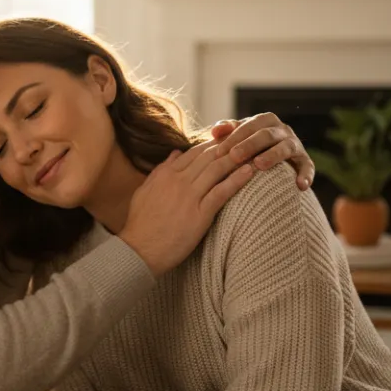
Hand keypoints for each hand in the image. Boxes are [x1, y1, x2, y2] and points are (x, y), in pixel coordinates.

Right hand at [119, 140, 253, 276]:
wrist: (139, 250)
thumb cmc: (140, 224)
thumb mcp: (145, 190)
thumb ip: (160, 170)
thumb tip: (175, 153)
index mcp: (166, 174)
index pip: (194, 152)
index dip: (211, 143)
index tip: (226, 139)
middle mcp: (178, 181)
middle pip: (208, 156)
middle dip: (227, 146)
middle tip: (244, 139)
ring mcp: (190, 197)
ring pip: (217, 170)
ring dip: (236, 158)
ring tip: (252, 151)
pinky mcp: (200, 214)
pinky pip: (222, 192)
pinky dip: (237, 180)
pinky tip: (249, 172)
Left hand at [211, 112, 314, 189]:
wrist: (273, 159)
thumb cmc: (249, 146)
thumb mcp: (238, 136)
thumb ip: (227, 132)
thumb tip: (214, 131)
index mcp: (265, 121)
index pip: (249, 126)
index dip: (234, 137)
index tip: (219, 151)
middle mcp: (282, 130)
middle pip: (266, 135)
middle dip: (249, 145)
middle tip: (234, 156)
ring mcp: (295, 145)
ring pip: (285, 147)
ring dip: (273, 156)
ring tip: (259, 165)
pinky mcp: (305, 161)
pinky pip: (308, 167)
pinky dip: (305, 175)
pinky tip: (300, 186)